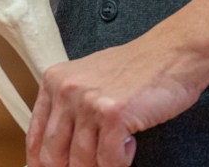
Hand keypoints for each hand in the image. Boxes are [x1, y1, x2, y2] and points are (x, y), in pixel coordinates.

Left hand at [26, 34, 194, 166]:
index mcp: (54, 82)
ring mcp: (89, 102)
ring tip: (115, 155)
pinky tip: (129, 146)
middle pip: (53, 155)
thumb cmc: (136, 69)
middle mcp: (66, 91)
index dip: (40, 164)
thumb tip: (58, 154)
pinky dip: (120, 164)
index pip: (35, 138)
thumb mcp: (89, 81)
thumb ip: (70, 112)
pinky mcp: (114, 115)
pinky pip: (109, 161)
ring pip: (82, 162)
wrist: (173, 52)